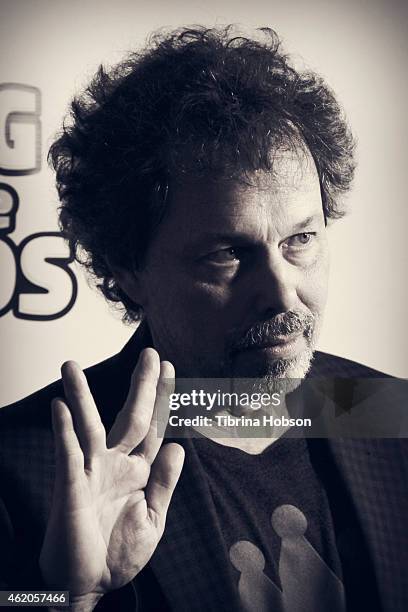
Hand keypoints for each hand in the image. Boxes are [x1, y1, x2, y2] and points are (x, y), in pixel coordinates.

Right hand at [39, 348, 183, 606]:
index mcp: (138, 470)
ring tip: (71, 366)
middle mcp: (115, 464)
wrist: (90, 586)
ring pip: (88, 426)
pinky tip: (61, 408)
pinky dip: (64, 431)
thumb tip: (176, 445)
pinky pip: (68, 455)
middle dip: (140, 385)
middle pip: (130, 416)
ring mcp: (91, 473)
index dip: (161, 397)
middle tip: (149, 353)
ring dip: (81, 396)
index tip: (168, 367)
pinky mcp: (71, 488)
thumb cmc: (119, 552)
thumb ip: (165, 482)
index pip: (153, 426)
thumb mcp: (153, 518)